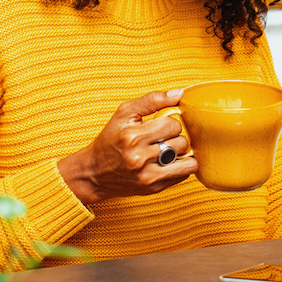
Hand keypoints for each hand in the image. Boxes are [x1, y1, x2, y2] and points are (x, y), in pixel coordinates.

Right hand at [58, 89, 197, 204]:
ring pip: (187, 161)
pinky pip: (184, 175)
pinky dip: (180, 167)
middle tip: (162, 139)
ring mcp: (147, 176)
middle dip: (175, 138)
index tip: (160, 126)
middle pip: (181, 142)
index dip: (170, 123)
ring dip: (180, 153)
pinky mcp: (154, 188)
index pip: (173, 125)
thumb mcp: (125, 113)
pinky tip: (167, 162)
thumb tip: (179, 94)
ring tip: (168, 150)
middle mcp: (139, 158)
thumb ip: (152, 100)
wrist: (94, 172)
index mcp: (132, 136)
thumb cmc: (111, 138)